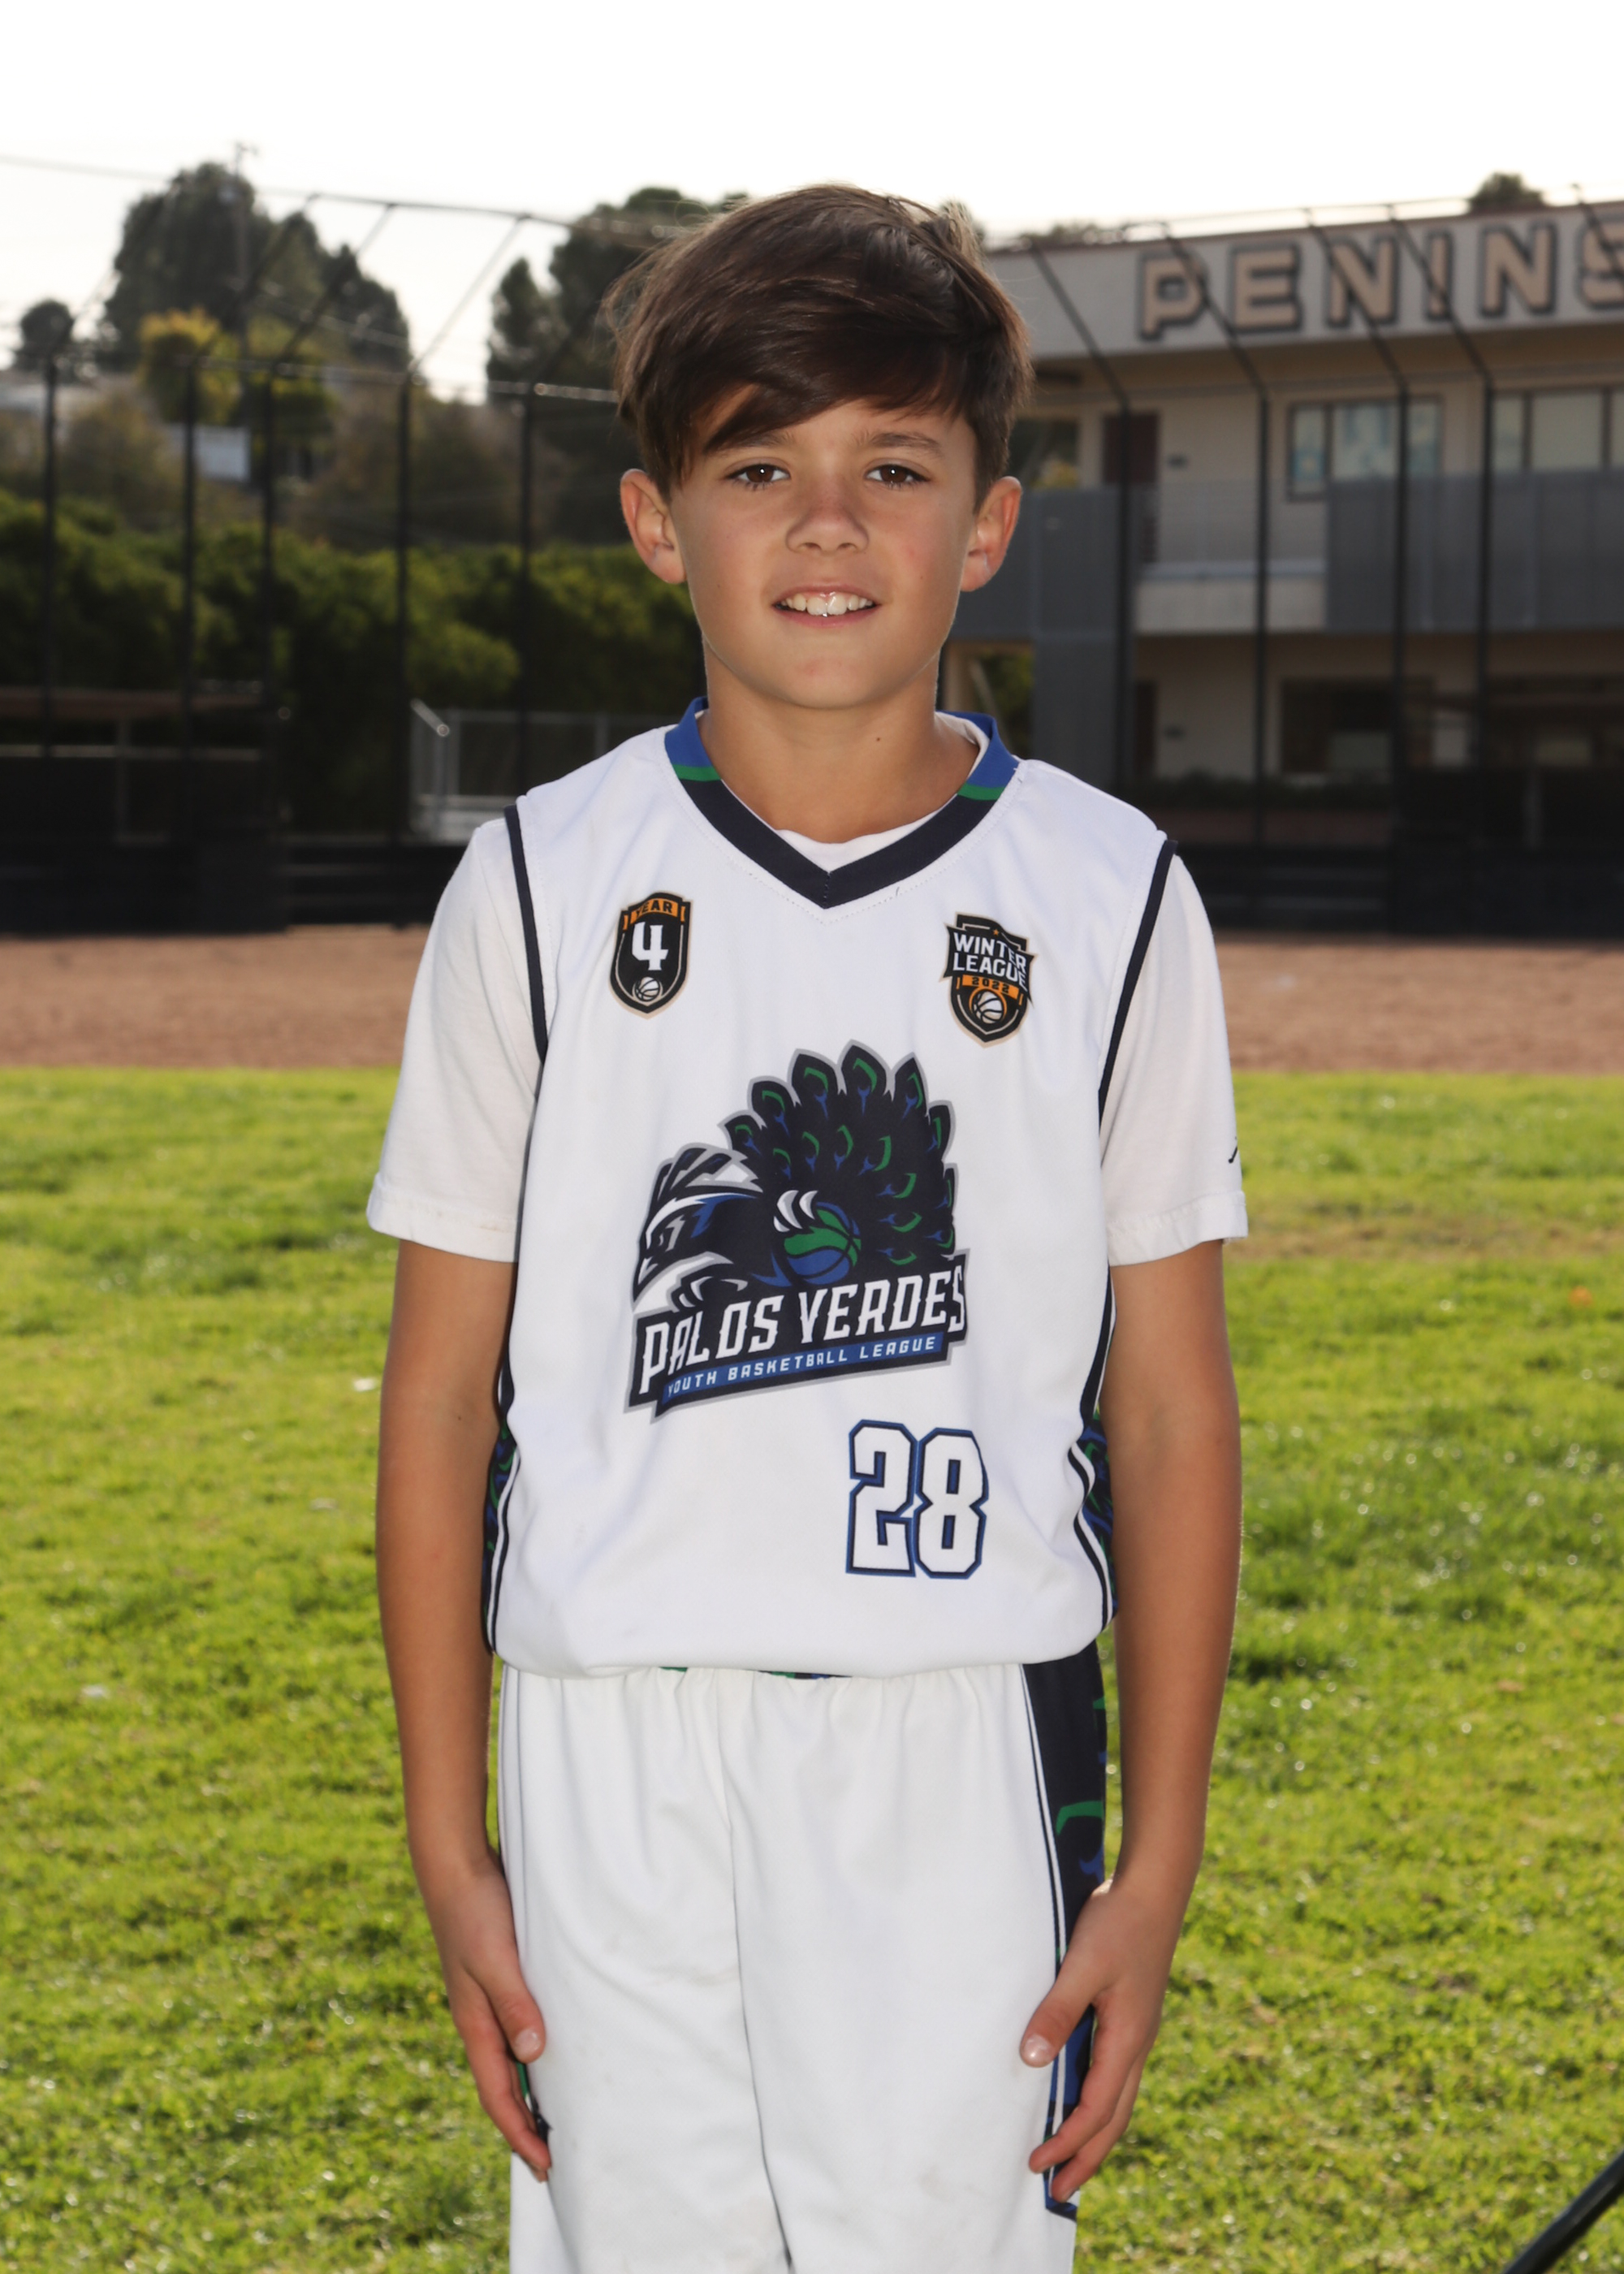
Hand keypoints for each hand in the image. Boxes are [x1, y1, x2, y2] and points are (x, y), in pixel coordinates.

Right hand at [422, 1848, 550, 2176]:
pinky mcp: (497, 1978)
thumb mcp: (496, 1959)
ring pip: (508, 2061)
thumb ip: (514, 2004)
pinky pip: (514, 2030)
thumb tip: (533, 2056)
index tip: (545, 2167)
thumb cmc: (476, 1911)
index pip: (497, 2096)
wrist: (455, 1865)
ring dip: (527, 2093)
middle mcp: (478, 2020)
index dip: (520, 2134)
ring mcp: (485, 2000)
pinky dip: (529, 2055)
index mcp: (474, 2024)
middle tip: (550, 2159)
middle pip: (501, 2087)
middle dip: (522, 2126)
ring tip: (553, 2118)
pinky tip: (547, 2052)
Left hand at [1018, 1873, 1182, 2198]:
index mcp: (1127, 2039)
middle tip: (1059, 2191)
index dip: (1067, 2142)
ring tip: (1072, 2160)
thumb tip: (1031, 2064)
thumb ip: (1056, 2012)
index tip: (1037, 2165)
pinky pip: (1117, 2076)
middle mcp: (1137, 2044)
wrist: (1154, 1888)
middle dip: (1088, 2158)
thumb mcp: (1082, 1966)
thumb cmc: (1117, 1923)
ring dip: (1096, 2135)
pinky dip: (1100, 2103)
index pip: (1096, 2111)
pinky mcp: (1133, 2016)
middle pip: (1114, 2120)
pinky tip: (1083, 2099)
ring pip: (1119, 2100)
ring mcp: (1138, 2031)